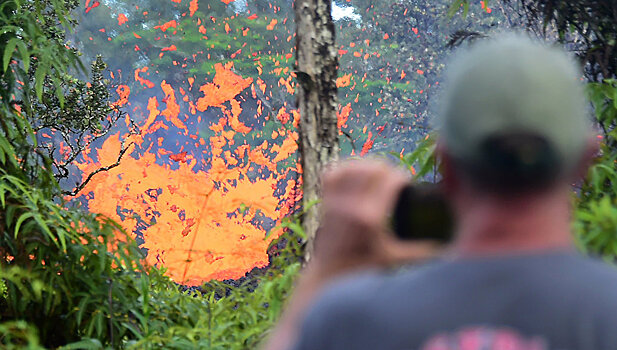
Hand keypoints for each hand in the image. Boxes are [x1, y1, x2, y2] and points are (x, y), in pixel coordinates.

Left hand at [309, 158, 442, 277]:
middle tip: (395, 182)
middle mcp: (351, 206)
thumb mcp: (394, 259)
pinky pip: (334, 172)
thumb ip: (421, 252)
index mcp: (370, 218)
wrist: (330, 274)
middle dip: (388, 170)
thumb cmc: (364, 268)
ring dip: (368, 167)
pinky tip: (356, 174)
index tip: (408, 187)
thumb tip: (450, 249)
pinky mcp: (325, 200)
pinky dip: (346, 169)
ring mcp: (335, 201)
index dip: (404, 178)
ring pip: (354, 166)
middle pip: (374, 167)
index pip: (391, 179)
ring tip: (378, 177)